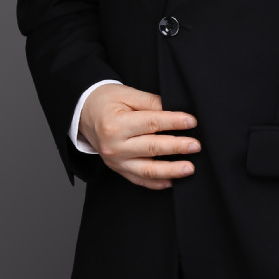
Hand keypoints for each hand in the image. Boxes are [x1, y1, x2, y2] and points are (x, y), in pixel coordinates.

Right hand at [79, 84, 199, 189]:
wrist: (83, 113)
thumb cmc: (107, 101)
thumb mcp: (127, 94)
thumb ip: (151, 102)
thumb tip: (175, 111)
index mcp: (116, 124)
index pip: (151, 123)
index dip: (174, 122)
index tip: (191, 121)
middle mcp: (114, 145)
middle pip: (152, 147)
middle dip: (177, 147)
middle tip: (196, 145)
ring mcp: (115, 161)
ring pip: (147, 169)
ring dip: (171, 170)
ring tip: (190, 168)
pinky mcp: (118, 169)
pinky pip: (139, 180)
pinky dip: (156, 183)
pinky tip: (172, 181)